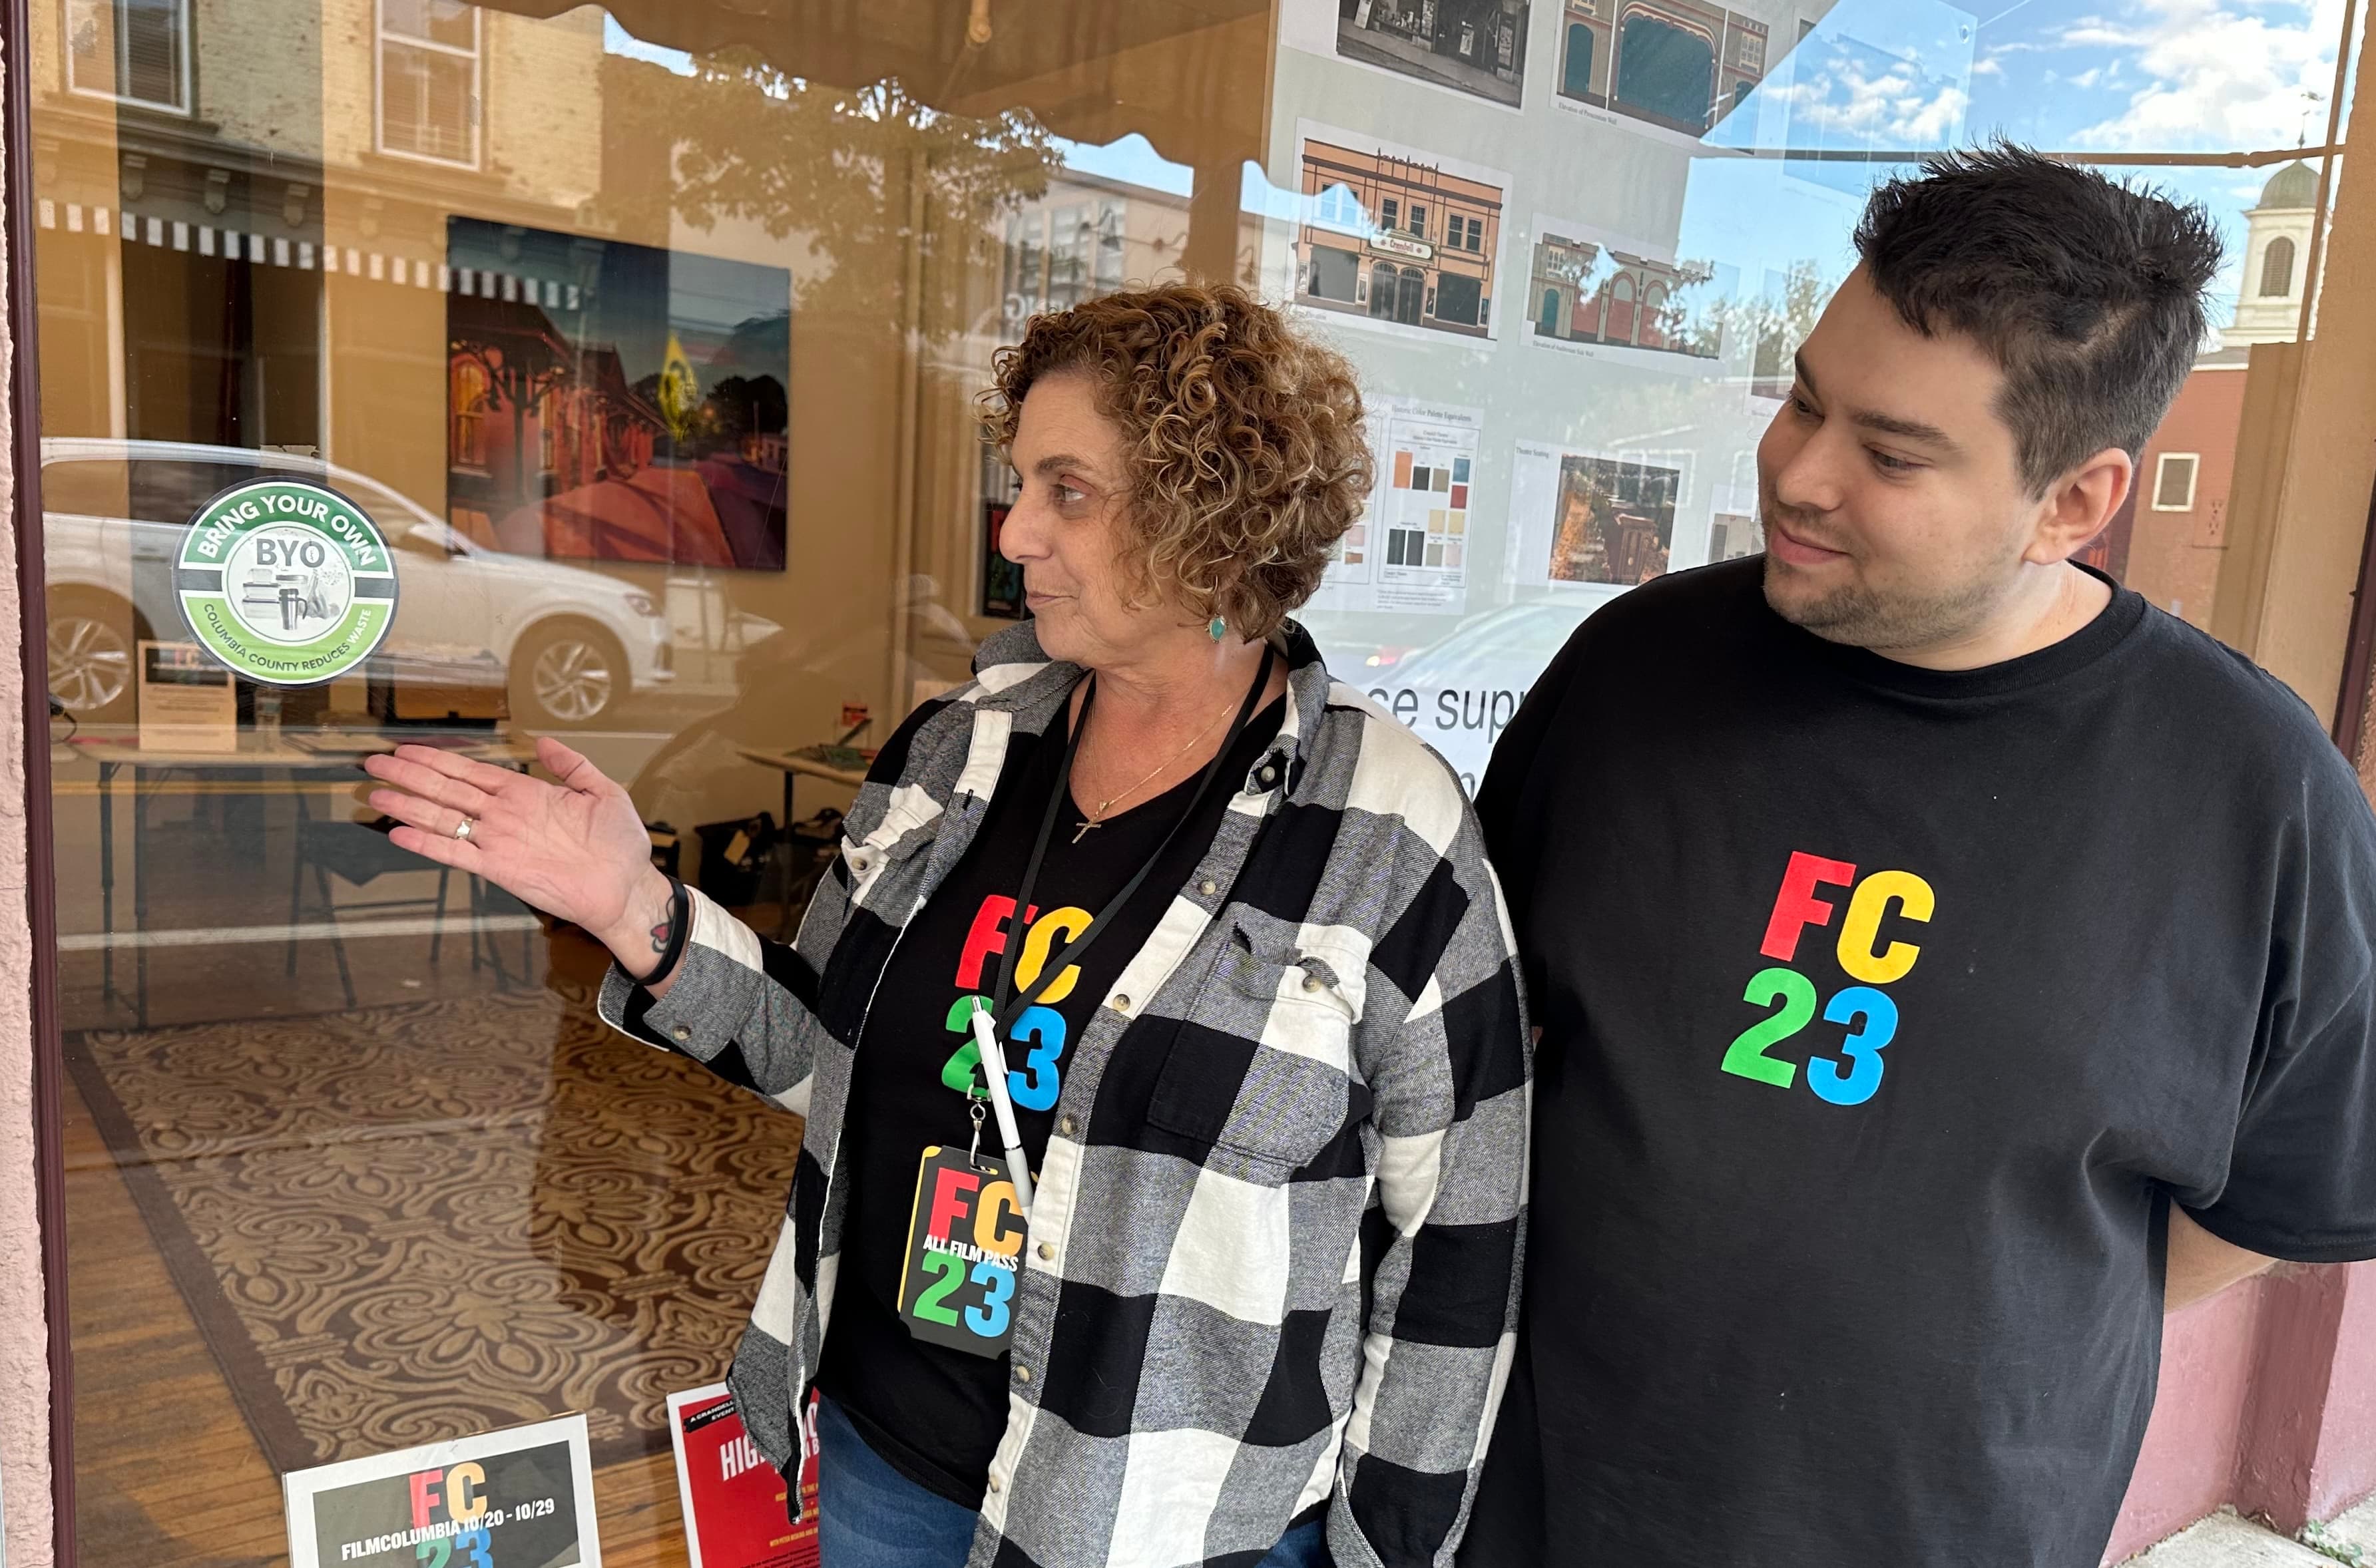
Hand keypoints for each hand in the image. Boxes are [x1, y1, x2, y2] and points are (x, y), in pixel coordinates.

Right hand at [363, 736, 670, 966]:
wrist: (626, 887)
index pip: (470, 771)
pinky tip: (401, 834)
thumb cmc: (619, 844)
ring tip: (376, 794)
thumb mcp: (602, 791)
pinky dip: (428, 844)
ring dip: (409, 806)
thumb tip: (544, 741)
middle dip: (410, 776)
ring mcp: (499, 841)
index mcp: (525, 794)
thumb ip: (571, 765)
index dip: (437, 759)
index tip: (407, 749)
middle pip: (447, 790)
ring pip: (445, 818)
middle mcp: (505, 815)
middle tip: (375, 763)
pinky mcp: (500, 869)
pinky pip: (457, 854)